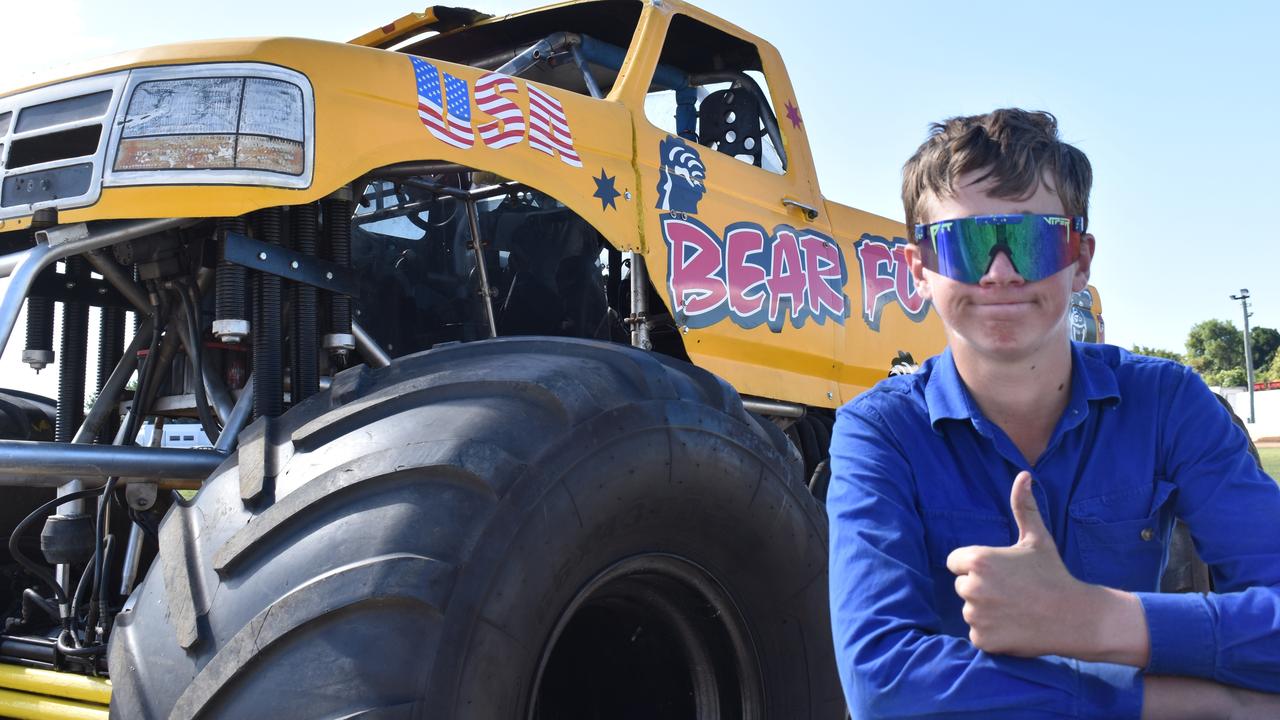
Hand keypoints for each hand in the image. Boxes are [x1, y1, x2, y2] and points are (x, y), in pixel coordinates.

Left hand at [946, 471, 1144, 659]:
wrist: (1076, 617)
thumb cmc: (1054, 574)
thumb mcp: (1037, 538)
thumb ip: (1023, 507)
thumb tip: (1023, 475)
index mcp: (978, 560)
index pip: (955, 561)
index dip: (976, 566)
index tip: (1001, 572)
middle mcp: (972, 587)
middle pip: (961, 586)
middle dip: (981, 588)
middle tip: (1012, 591)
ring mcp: (976, 615)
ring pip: (969, 610)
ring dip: (986, 611)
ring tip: (1015, 609)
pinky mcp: (983, 640)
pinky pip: (977, 634)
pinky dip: (991, 633)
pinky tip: (1014, 626)